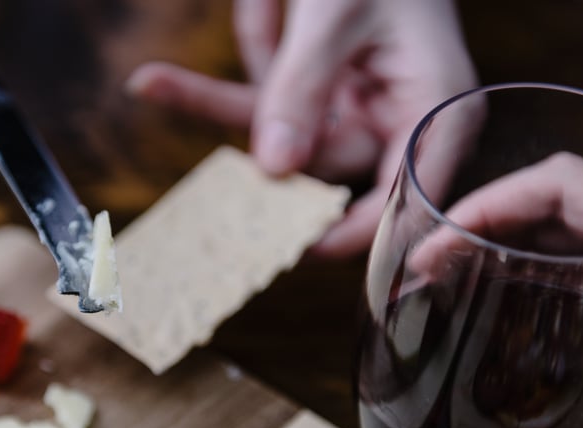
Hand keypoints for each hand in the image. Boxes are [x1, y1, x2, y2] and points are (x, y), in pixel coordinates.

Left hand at [126, 0, 477, 256]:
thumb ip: (303, 90)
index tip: (293, 249)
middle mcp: (395, 120)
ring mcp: (351, 111)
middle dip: (264, 170)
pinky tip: (153, 80)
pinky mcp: (313, 99)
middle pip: (327, 174)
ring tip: (150, 80)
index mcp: (432, 109)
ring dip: (219, 105)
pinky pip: (262, 107)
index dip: (354, 234)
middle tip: (207, 196)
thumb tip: (275, 170)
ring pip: (281, 143)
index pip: (402, 199)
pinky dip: (210, 91)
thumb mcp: (336, 18)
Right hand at [407, 151, 582, 427]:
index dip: (493, 199)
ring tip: (460, 278)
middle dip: (484, 223)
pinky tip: (523, 308)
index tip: (445, 241)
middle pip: (554, 200)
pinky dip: (545, 268)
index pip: (562, 184)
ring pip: (571, 227)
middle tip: (432, 267)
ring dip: (510, 242)